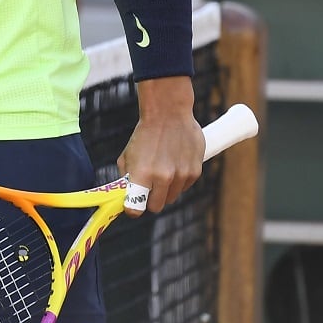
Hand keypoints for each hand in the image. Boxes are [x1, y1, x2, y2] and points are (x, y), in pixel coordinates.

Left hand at [116, 76, 202, 214]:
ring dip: (166, 190)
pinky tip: (174, 164)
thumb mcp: (128, 155)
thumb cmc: (144, 134)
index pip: (136, 208)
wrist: (168, 112)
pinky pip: (184, 187)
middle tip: (148, 189)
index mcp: (142, 174)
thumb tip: (127, 195)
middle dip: (150, 200)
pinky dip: (179, 181)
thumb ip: (127, 178)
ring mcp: (181, 175)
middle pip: (156, 207)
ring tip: (162, 170)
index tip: (132, 207)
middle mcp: (163, 177)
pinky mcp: (195, 172)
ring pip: (171, 198)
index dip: (133, 210)